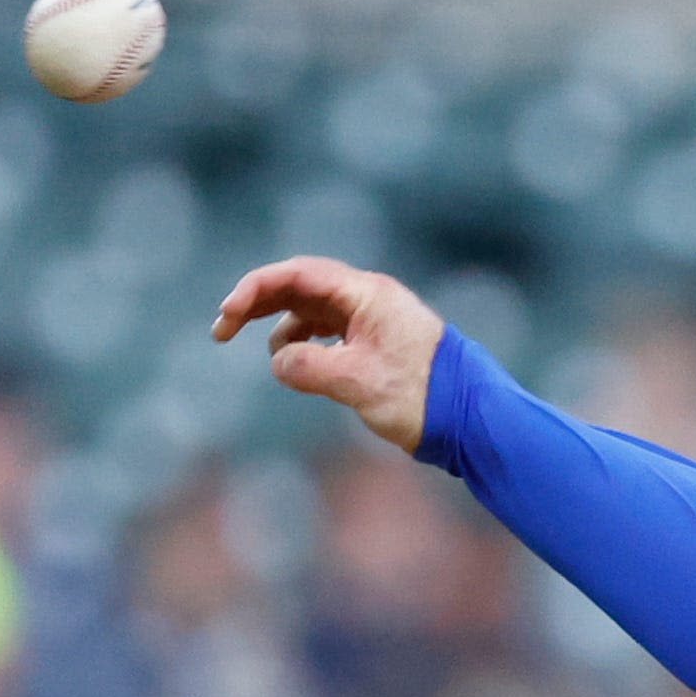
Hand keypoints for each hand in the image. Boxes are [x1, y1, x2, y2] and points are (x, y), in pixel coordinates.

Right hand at [212, 257, 445, 452]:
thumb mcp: (357, 383)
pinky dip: (307, 342)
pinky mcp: (379, 342)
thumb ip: (309, 367)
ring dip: (283, 325)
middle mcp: (370, 298)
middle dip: (259, 303)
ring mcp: (375, 319)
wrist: (472, 420)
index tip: (227, 316)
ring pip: (315, 309)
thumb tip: (278, 361)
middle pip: (301, 287)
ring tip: (272, 357)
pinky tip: (296, 362)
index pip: (297, 276)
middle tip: (223, 329)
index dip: (254, 290)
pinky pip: (332, 330)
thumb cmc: (422, 398)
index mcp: (367, 295)